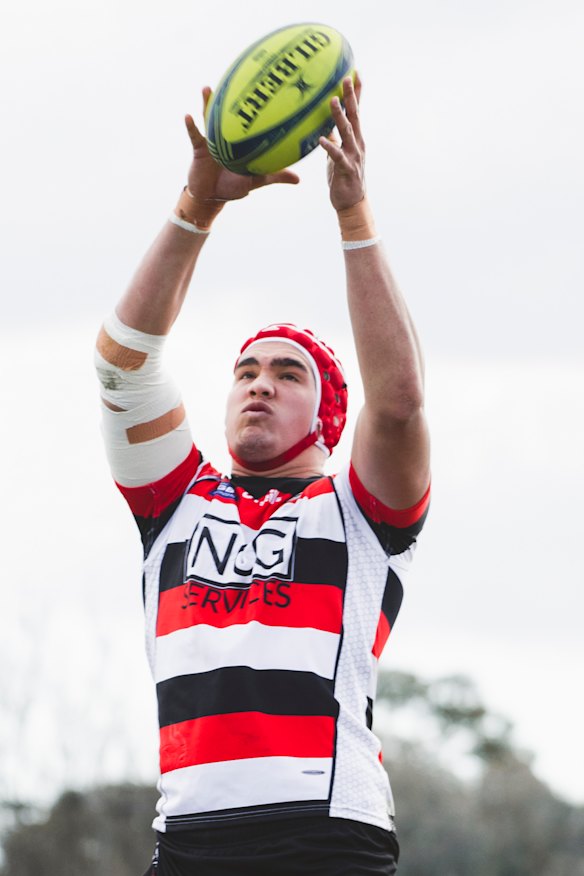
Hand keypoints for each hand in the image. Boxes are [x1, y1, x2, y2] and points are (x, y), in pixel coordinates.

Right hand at [185, 87, 299, 203]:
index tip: (263, 87)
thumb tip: (298, 179)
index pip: (248, 119)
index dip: (254, 105)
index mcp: (240, 140)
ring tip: (207, 88)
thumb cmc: (233, 186)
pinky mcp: (198, 148)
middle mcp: (226, 135)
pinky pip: (195, 135)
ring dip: (207, 103)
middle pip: (227, 112)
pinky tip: (187, 116)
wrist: (212, 197)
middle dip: (229, 96)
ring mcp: (211, 140)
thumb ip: (276, 176)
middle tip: (234, 77)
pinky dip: (190, 126)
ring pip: (209, 118)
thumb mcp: (257, 180)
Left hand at [319, 75, 365, 211]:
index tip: (355, 72)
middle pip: (354, 116)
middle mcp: (357, 144)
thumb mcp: (336, 154)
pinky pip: (336, 156)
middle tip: (347, 77)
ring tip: (332, 100)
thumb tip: (322, 124)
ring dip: (339, 116)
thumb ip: (332, 138)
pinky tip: (320, 139)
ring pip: (346, 132)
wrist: (353, 204)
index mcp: (355, 139)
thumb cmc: (343, 178)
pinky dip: (329, 147)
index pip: (357, 112)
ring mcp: (353, 156)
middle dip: (351, 96)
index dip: (357, 93)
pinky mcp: (345, 169)